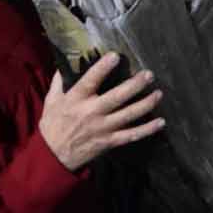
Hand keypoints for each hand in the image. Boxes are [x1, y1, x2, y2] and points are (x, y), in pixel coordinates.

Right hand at [40, 53, 164, 170]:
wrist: (52, 157)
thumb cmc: (52, 126)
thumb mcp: (51, 102)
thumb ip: (58, 83)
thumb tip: (62, 66)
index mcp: (76, 99)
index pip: (91, 80)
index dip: (103, 68)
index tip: (116, 56)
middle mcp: (91, 112)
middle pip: (117, 97)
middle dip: (135, 85)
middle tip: (149, 75)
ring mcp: (102, 128)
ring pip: (128, 115)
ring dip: (146, 104)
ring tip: (159, 94)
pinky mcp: (109, 141)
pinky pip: (131, 135)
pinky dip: (147, 130)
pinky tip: (160, 122)